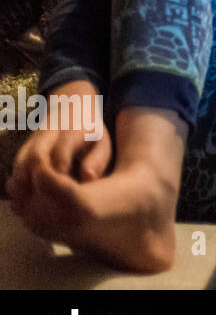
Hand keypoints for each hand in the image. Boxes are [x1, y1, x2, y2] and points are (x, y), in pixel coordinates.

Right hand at [5, 80, 111, 207]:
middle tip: (43, 205)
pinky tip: (20, 201)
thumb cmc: (92, 132)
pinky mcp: (24, 147)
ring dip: (22, 184)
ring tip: (27, 208)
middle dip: (37, 180)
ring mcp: (33, 139)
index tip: (64, 190)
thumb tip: (89, 179)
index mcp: (73, 129)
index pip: (62, 150)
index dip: (60, 171)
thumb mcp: (102, 143)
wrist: (72, 106)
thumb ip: (98, 160)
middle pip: (36, 155)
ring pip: (21, 160)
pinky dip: (16, 183)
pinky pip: (15, 165)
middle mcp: (49, 132)